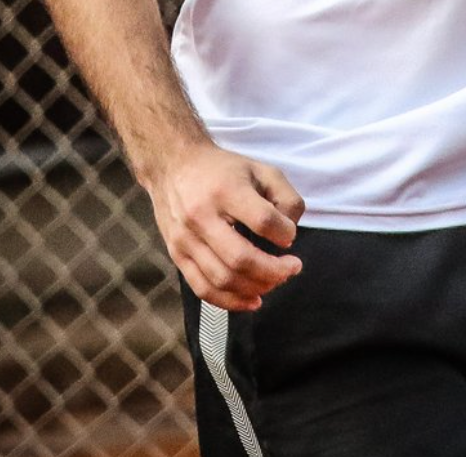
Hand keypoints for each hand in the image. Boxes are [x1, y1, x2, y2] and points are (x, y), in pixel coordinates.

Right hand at [146, 140, 304, 311]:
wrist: (173, 164)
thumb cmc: (223, 169)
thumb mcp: (260, 168)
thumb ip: (285, 197)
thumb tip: (290, 233)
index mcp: (226, 190)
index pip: (263, 220)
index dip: (284, 233)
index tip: (290, 235)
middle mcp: (202, 216)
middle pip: (241, 258)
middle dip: (274, 271)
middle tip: (292, 268)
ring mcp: (186, 238)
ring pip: (223, 278)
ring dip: (256, 287)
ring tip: (276, 281)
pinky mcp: (177, 254)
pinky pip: (203, 288)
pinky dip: (230, 302)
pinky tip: (252, 300)